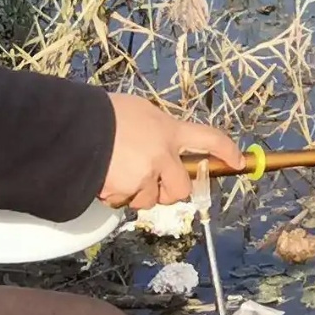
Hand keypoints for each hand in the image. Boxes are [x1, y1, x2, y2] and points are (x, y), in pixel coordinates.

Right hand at [100, 92, 241, 211]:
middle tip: (155, 185)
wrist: (76, 127)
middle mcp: (162, 155)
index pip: (208, 138)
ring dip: (137, 193)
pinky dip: (115, 195)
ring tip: (117, 174)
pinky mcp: (125, 190)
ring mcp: (144, 176)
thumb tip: (161, 145)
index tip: (238, 161)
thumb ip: (157, 131)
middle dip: (170, 191)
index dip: (226, 151)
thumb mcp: (141, 112)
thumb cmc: (105, 113)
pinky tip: (104, 178)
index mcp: (169, 130)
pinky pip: (124, 202)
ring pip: (150, 199)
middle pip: (181, 188)